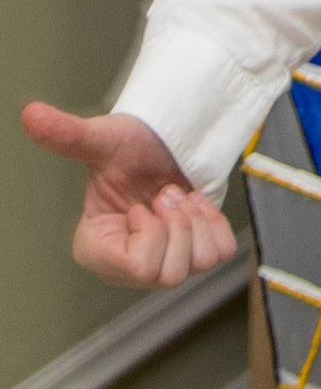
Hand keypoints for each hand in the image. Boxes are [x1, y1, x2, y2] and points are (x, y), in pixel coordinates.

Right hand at [20, 103, 234, 288]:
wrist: (163, 139)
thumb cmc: (129, 145)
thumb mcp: (101, 138)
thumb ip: (66, 134)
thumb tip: (32, 114)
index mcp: (97, 248)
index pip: (138, 267)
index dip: (151, 232)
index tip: (141, 205)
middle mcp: (127, 266)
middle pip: (169, 273)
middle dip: (177, 223)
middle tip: (165, 193)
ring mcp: (162, 263)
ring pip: (197, 265)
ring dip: (196, 220)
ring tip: (178, 195)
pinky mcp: (193, 253)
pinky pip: (220, 253)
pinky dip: (215, 222)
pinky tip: (196, 201)